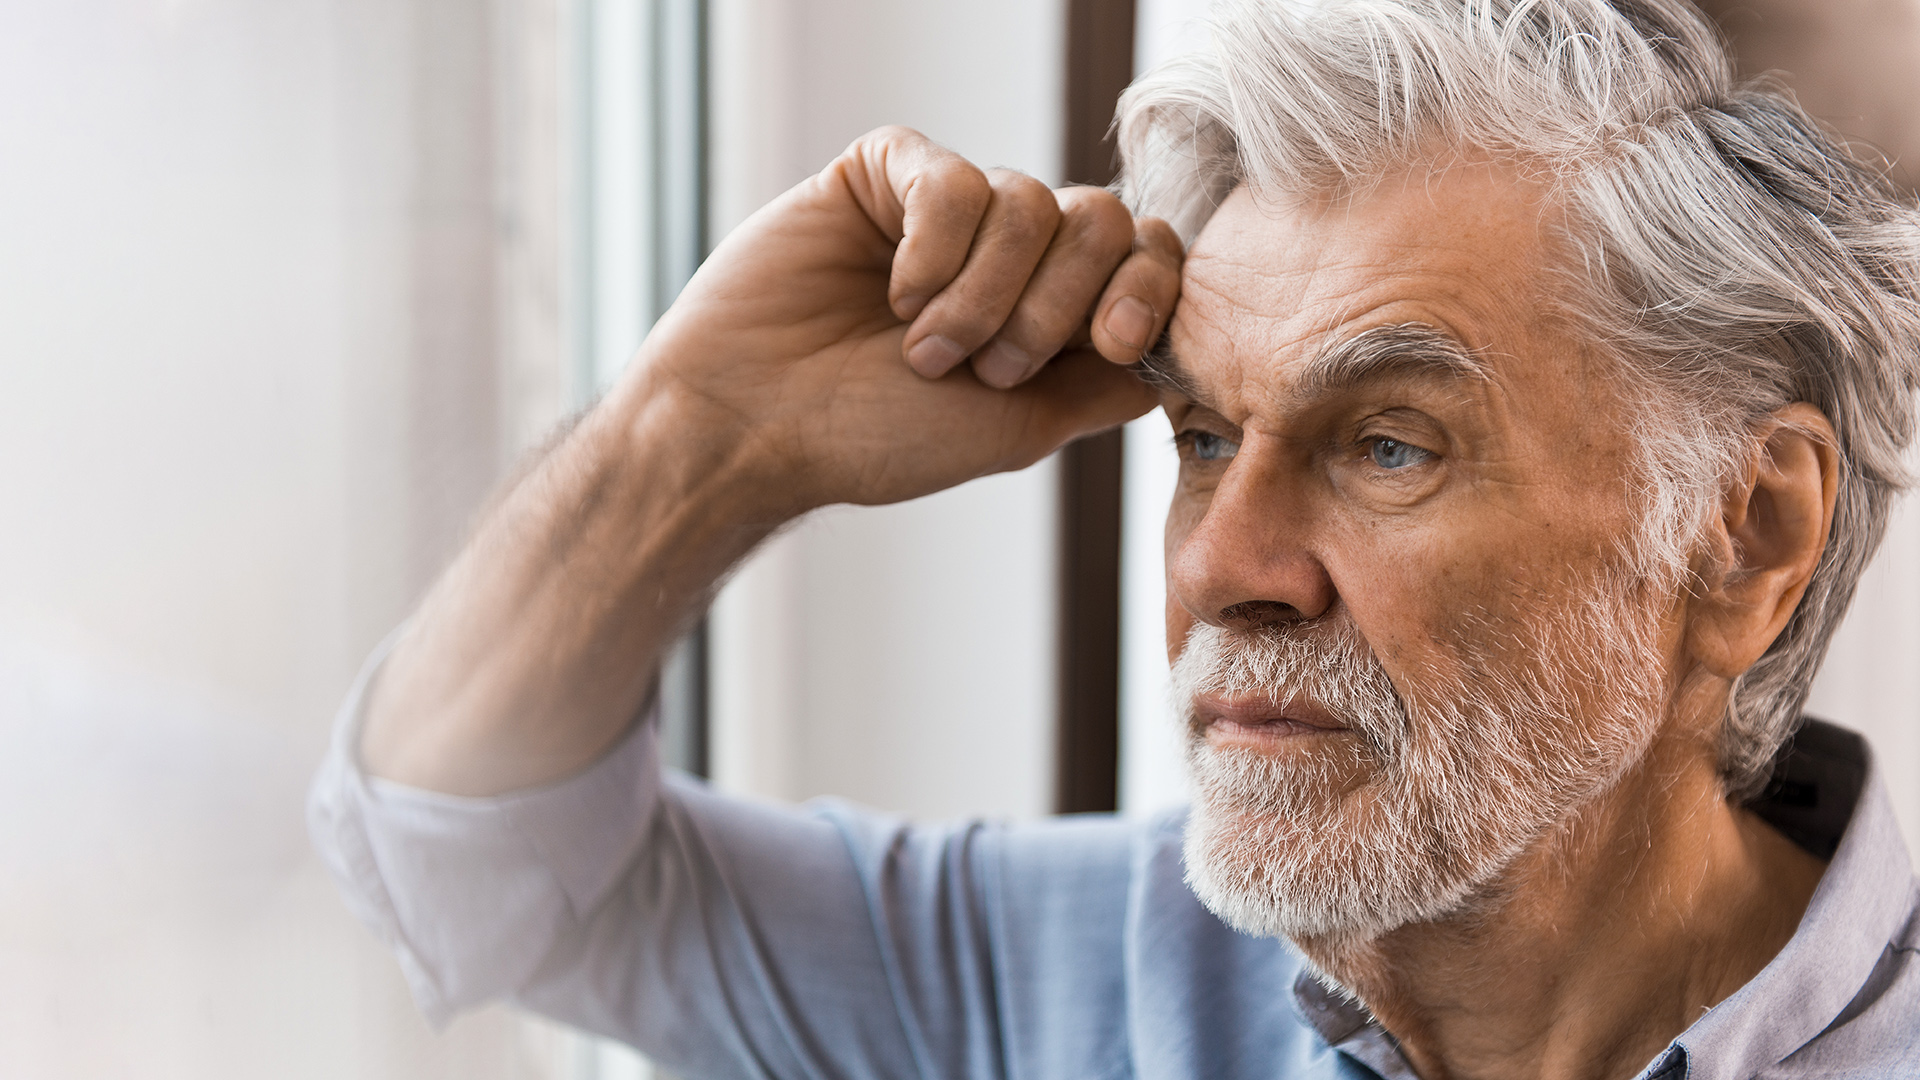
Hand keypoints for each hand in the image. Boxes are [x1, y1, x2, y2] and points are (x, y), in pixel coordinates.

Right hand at [621, 126, 1181, 514]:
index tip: (1112, 341)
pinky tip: (893, 293)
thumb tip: (1175, 357)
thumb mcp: (1017, 427)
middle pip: (1101, 219)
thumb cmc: (872, 440)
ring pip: (1030, 201)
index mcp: (1048, 308)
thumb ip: (1102, 385)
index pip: (1143, 255)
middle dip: (1053, 304)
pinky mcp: (887, 173)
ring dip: (982, 294)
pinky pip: (955, 178)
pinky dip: (934, 249)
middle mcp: (1007, 252)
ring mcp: (948, 208)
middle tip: (988, 366)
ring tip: (923, 348)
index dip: (1147, 287)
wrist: (755, 427)